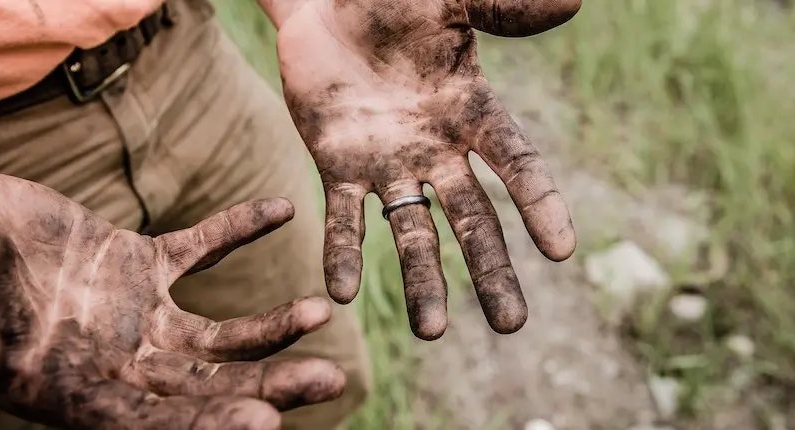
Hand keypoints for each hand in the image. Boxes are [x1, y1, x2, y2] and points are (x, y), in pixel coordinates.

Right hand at [0, 170, 343, 429]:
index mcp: (79, 395)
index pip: (155, 424)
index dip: (208, 425)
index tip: (264, 422)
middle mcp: (120, 363)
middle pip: (209, 386)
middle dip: (268, 385)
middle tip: (331, 382)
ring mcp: (136, 315)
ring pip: (218, 332)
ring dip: (270, 324)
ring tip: (319, 312)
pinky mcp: (140, 262)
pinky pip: (201, 247)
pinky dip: (239, 227)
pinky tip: (282, 209)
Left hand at [270, 0, 580, 338]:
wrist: (327, 7)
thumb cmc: (394, 2)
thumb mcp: (449, 0)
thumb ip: (501, 7)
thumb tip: (570, 1)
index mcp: (471, 112)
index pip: (515, 163)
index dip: (540, 204)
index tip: (562, 250)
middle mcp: (436, 150)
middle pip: (472, 218)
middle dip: (490, 271)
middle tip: (511, 325)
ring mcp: (388, 164)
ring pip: (410, 231)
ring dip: (421, 281)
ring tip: (430, 333)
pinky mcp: (338, 166)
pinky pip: (342, 216)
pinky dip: (343, 252)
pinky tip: (341, 293)